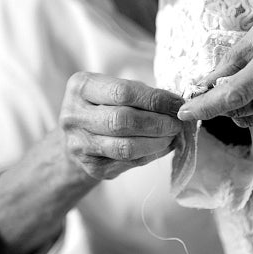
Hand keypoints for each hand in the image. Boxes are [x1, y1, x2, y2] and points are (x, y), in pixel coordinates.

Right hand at [59, 73, 184, 179]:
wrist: (77, 137)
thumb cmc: (104, 106)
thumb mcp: (113, 89)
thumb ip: (141, 94)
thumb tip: (177, 105)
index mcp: (81, 87)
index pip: (123, 92)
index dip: (155, 99)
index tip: (177, 103)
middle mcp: (74, 115)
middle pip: (123, 121)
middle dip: (158, 122)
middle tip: (177, 123)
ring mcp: (80, 144)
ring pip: (126, 147)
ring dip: (158, 142)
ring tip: (173, 135)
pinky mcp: (92, 167)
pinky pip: (129, 162)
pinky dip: (151, 154)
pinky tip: (162, 146)